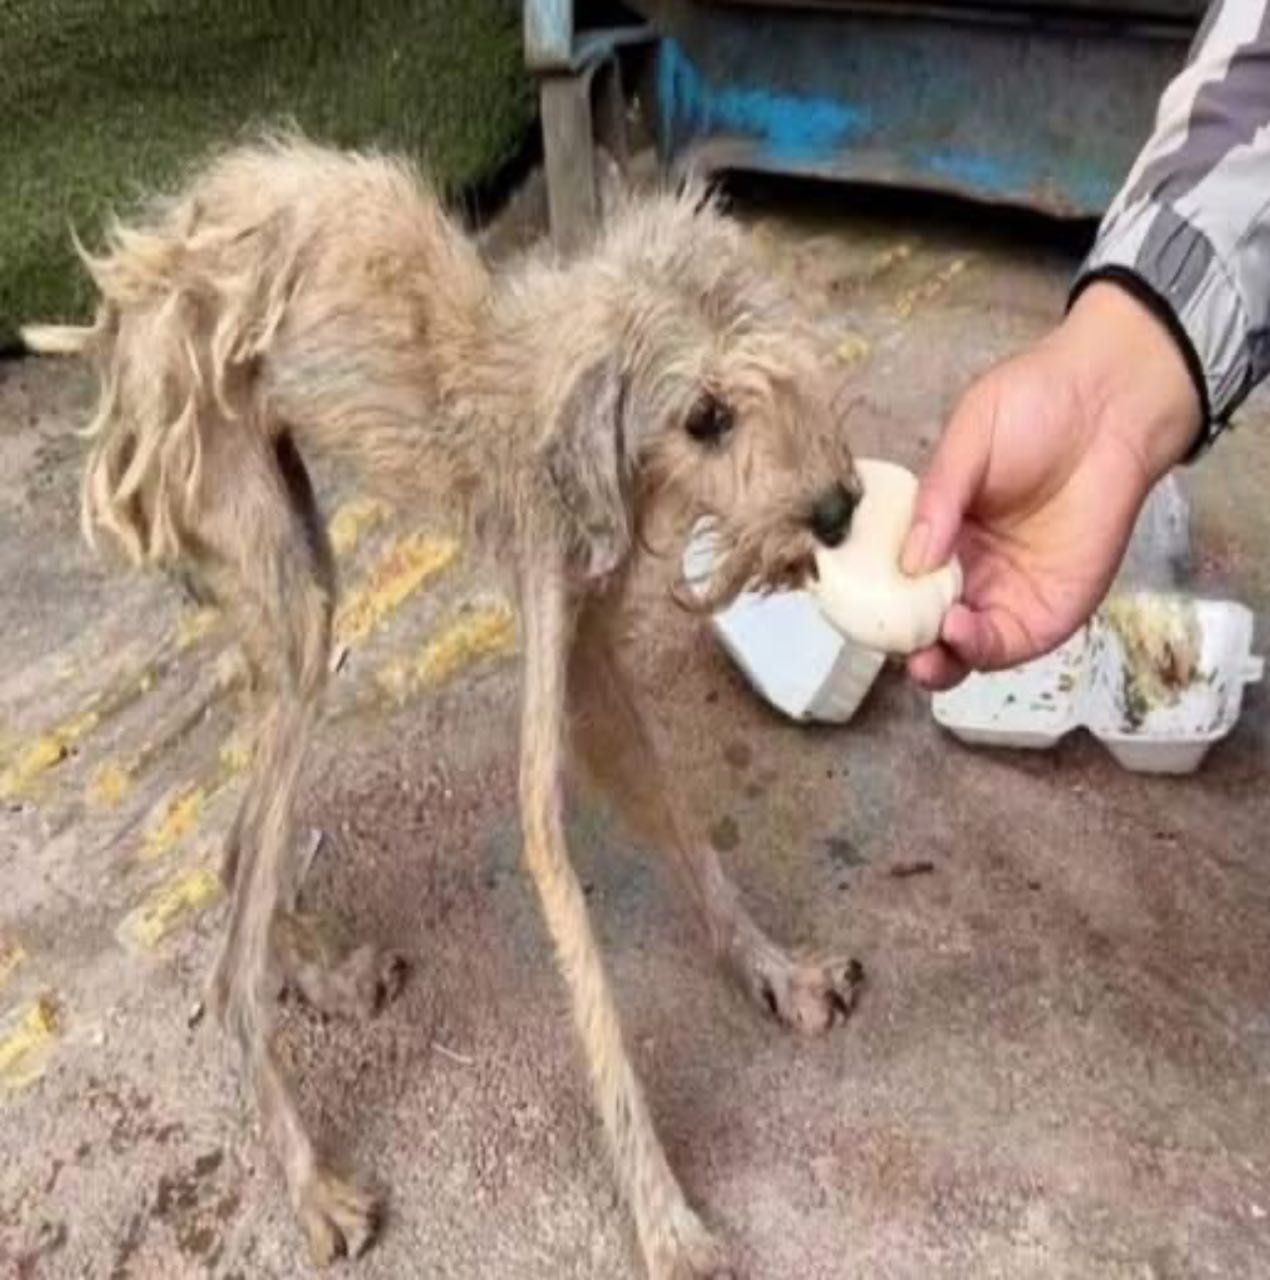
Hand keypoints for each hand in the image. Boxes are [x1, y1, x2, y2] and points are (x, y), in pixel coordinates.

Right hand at [904, 282, 1202, 689]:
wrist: (1114, 399)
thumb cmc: (1037, 404)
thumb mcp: (968, 440)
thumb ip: (937, 498)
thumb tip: (908, 560)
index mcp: (941, 531)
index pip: (899, 578)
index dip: (878, 598)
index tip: (858, 605)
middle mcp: (970, 568)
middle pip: (925, 622)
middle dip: (905, 643)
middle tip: (889, 643)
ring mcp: (1010, 591)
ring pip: (963, 646)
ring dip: (938, 658)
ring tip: (923, 653)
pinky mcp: (1053, 607)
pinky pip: (1009, 642)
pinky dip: (980, 648)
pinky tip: (958, 631)